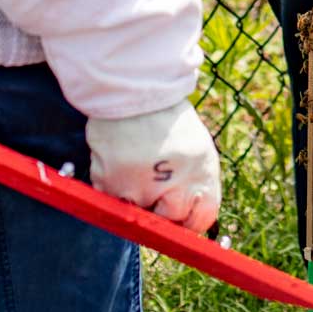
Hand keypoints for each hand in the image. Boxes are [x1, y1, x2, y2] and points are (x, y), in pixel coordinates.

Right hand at [86, 100, 220, 232]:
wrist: (135, 89)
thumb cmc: (169, 121)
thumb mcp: (196, 148)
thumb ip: (194, 183)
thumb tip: (188, 218)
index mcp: (202, 171)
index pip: (201, 220)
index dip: (190, 220)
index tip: (181, 214)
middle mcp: (174, 183)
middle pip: (168, 222)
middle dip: (161, 210)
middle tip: (154, 182)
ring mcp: (140, 188)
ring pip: (137, 214)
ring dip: (135, 197)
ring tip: (138, 163)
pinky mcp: (110, 185)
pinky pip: (111, 200)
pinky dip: (114, 185)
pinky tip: (121, 159)